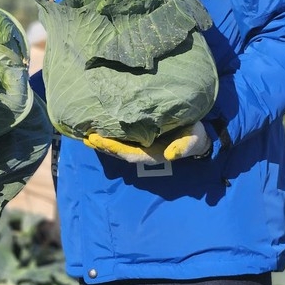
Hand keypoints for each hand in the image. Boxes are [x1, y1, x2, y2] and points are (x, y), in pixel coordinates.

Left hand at [83, 121, 211, 163]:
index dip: (115, 148)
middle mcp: (145, 151)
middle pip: (119, 152)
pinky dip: (110, 136)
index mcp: (154, 154)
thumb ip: (183, 147)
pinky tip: (100, 129)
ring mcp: (142, 145)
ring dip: (103, 143)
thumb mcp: (192, 140)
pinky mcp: (141, 138)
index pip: (130, 153)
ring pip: (119, 147)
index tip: (100, 142)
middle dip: (103, 146)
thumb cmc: (193, 136)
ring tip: (87, 136)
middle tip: (87, 138)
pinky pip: (123, 139)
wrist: (197, 134)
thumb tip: (170, 155)